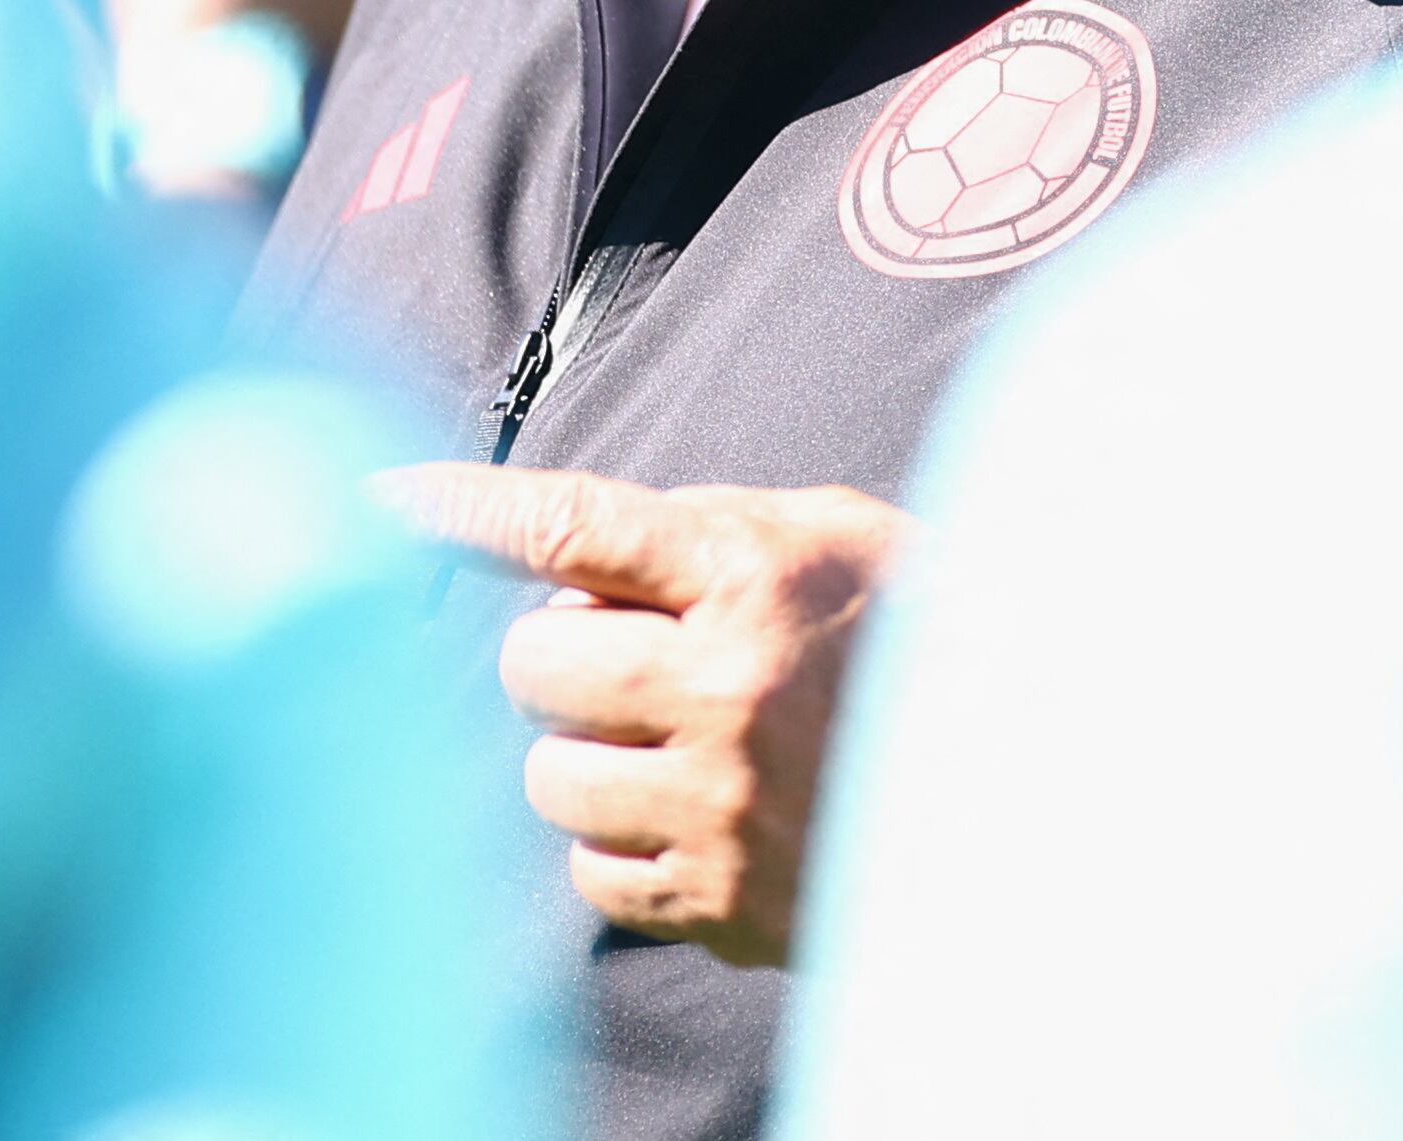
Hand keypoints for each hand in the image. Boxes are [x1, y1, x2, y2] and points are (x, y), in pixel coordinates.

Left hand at [383, 462, 911, 969]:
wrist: (1025, 782)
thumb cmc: (920, 634)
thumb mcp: (833, 536)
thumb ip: (703, 532)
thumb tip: (563, 553)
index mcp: (753, 575)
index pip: (568, 528)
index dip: (461, 511)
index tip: (378, 501)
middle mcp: (728, 687)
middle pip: (534, 666)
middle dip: (565, 659)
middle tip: (637, 660)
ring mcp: (723, 803)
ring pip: (551, 778)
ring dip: (589, 756)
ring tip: (675, 745)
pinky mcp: (725, 901)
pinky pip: (593, 874)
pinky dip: (622, 847)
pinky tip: (693, 817)